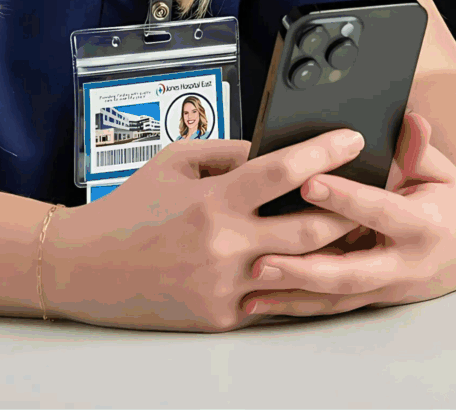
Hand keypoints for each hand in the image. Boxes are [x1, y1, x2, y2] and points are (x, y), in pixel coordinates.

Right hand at [38, 128, 364, 331]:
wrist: (86, 268)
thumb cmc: (131, 208)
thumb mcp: (176, 163)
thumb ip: (230, 153)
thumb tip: (278, 150)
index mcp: (214, 199)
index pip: (283, 169)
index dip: (326, 151)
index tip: (354, 138)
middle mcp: (224, 245)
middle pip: (310, 229)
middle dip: (347, 211)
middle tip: (369, 194)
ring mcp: (225, 286)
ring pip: (300, 271)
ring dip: (330, 252)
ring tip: (352, 232)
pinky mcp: (221, 316)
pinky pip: (272, 297)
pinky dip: (292, 280)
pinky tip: (312, 267)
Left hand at [244, 111, 455, 317]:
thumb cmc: (450, 199)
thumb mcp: (440, 170)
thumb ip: (416, 150)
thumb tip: (408, 120)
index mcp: (422, 225)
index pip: (378, 211)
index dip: (344, 198)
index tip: (308, 182)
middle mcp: (404, 264)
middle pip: (351, 272)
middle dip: (305, 268)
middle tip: (262, 258)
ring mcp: (386, 288)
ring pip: (335, 297)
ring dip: (291, 296)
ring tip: (250, 290)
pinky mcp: (373, 299)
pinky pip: (330, 306)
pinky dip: (295, 306)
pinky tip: (258, 304)